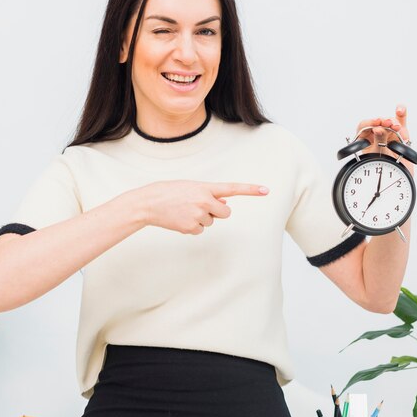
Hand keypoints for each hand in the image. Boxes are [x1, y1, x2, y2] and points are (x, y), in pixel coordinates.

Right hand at [140, 180, 268, 234]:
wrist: (149, 203)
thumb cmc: (169, 192)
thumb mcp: (191, 187)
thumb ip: (209, 193)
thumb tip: (225, 204)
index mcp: (205, 187)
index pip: (232, 188)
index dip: (251, 190)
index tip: (267, 190)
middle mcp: (204, 200)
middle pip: (225, 213)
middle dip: (217, 212)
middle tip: (200, 207)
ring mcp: (198, 215)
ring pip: (211, 222)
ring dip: (201, 218)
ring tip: (183, 211)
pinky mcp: (192, 227)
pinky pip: (200, 230)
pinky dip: (192, 227)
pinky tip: (180, 219)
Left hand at [356, 104, 413, 176]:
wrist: (396, 180)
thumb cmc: (382, 171)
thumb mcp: (378, 157)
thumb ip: (378, 142)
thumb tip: (378, 129)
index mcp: (365, 141)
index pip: (363, 126)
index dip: (368, 123)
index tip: (376, 125)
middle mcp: (376, 136)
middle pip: (377, 122)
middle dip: (382, 122)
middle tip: (387, 124)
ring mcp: (389, 134)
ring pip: (390, 122)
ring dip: (393, 122)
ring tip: (396, 127)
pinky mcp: (401, 135)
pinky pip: (401, 121)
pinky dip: (402, 114)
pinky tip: (400, 110)